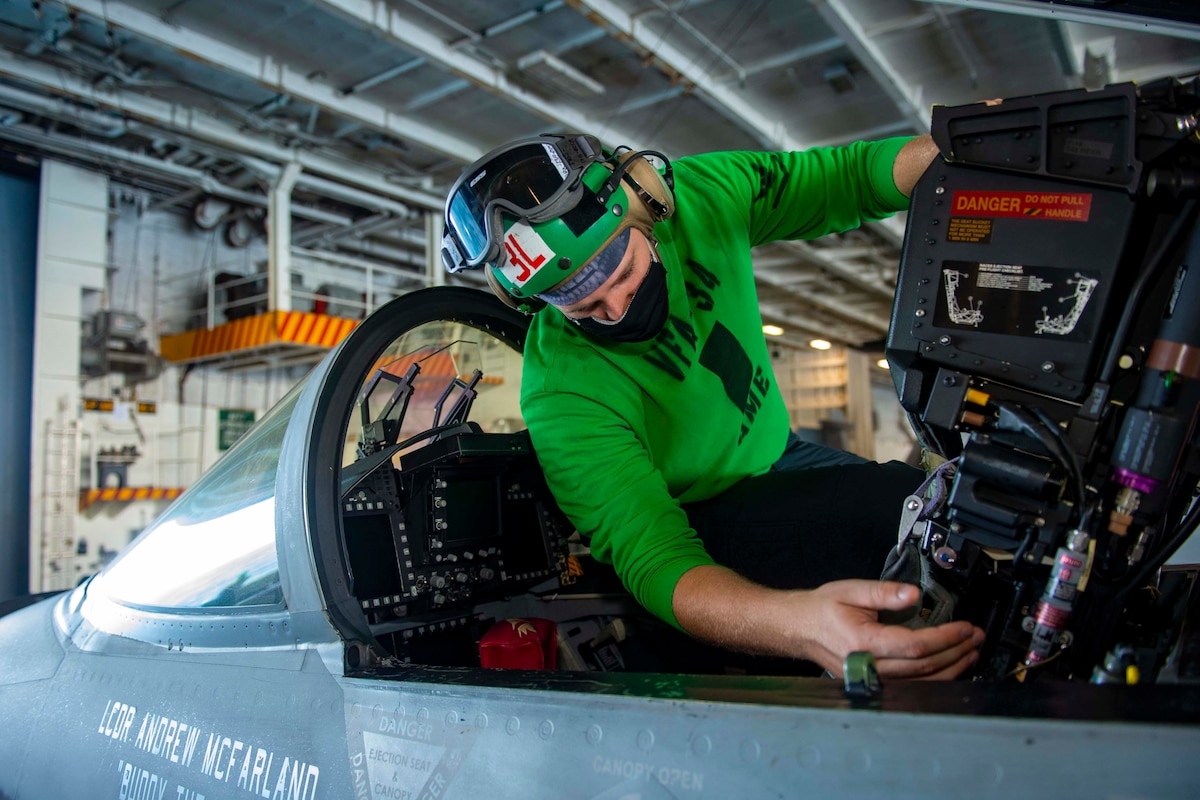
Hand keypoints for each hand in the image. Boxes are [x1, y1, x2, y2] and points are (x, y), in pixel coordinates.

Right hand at [794, 579, 983, 679]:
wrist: (798, 628)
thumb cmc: (821, 610)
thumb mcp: (851, 590)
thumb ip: (884, 592)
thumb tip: (913, 594)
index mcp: (862, 642)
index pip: (914, 645)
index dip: (945, 637)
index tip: (965, 627)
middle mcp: (868, 666)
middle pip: (923, 666)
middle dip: (955, 651)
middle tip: (975, 636)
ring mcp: (871, 679)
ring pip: (921, 681)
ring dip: (951, 667)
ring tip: (970, 652)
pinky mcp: (874, 683)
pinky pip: (912, 685)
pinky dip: (936, 677)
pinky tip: (949, 666)